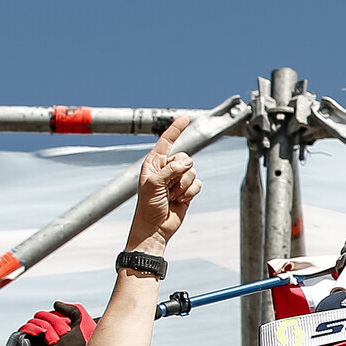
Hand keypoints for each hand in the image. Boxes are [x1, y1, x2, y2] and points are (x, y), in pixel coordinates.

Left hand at [126, 115, 197, 249]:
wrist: (155, 227)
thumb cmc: (148, 206)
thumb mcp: (154, 184)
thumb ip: (170, 169)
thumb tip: (187, 163)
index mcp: (154, 163)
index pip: (166, 141)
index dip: (176, 129)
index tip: (185, 118)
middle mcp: (166, 168)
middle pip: (185, 158)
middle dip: (180, 173)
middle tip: (169, 187)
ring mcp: (177, 179)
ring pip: (192, 171)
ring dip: (184, 186)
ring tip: (172, 196)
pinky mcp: (187, 190)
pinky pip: (197, 183)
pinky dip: (190, 192)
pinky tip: (180, 200)